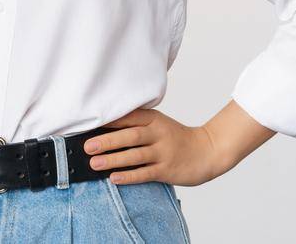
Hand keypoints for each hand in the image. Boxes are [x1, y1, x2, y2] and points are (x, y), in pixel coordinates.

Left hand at [83, 108, 232, 186]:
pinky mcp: (167, 170)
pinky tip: (114, 178)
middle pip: (131, 136)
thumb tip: (103, 130)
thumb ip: (137, 124)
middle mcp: (160, 134)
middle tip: (88, 146)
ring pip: (136, 156)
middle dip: (108, 141)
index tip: (90, 125)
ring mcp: (164, 153)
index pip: (130, 118)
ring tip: (94, 163)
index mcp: (155, 120)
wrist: (207, 151)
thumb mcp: (160, 124)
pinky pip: (145, 173)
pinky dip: (129, 176)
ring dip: (114, 159)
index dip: (110, 121)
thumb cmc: (177, 139)